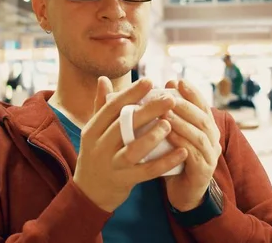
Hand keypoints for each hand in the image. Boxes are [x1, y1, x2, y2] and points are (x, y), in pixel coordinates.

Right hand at [72, 77, 187, 212]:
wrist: (89, 193)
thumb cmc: (97, 154)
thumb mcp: (94, 131)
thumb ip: (101, 106)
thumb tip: (103, 78)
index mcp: (93, 129)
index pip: (111, 107)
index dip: (130, 93)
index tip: (150, 81)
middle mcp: (99, 146)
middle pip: (123, 125)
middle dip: (147, 110)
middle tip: (170, 99)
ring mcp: (111, 164)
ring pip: (133, 149)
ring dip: (152, 136)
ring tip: (170, 124)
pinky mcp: (124, 181)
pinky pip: (147, 171)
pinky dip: (165, 162)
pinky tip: (182, 152)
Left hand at [163, 80, 220, 211]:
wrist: (182, 192)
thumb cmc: (174, 159)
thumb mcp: (172, 134)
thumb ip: (169, 114)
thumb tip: (156, 89)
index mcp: (207, 128)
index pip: (202, 105)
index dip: (192, 92)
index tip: (177, 80)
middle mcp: (213, 139)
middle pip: (202, 117)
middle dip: (185, 104)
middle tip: (168, 95)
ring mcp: (211, 156)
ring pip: (199, 134)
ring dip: (182, 122)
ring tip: (164, 113)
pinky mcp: (204, 171)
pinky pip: (193, 153)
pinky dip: (181, 142)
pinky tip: (167, 135)